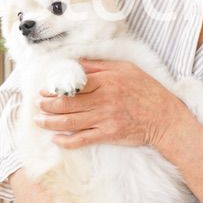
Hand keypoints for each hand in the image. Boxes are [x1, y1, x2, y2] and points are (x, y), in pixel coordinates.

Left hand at [35, 59, 187, 149]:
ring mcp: (105, 119)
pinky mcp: (108, 135)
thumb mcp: (125, 69)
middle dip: (48, 104)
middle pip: (68, 104)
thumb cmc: (146, 90)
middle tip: (37, 103)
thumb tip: (76, 62)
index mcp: (106, 82)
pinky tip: (56, 139)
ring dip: (51, 122)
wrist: (165, 118)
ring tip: (39, 120)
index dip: (55, 88)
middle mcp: (103, 100)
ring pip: (71, 122)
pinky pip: (83, 139)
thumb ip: (99, 66)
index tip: (44, 89)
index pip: (74, 85)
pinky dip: (67, 141)